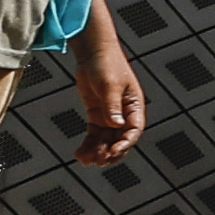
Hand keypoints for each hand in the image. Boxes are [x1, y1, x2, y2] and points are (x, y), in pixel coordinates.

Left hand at [71, 32, 148, 167]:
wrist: (92, 53)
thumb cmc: (107, 63)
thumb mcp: (110, 84)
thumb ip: (112, 105)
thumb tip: (117, 124)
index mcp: (134, 105)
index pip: (134, 129)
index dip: (126, 142)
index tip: (114, 151)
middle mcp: (123, 113)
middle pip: (120, 139)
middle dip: (110, 152)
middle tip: (98, 161)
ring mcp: (109, 115)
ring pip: (106, 140)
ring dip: (98, 151)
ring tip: (85, 160)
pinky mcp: (96, 115)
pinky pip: (94, 135)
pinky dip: (88, 145)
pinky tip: (80, 153)